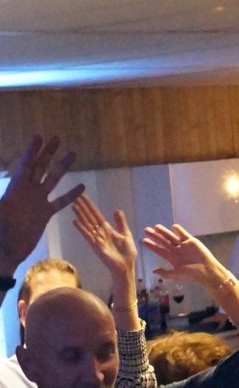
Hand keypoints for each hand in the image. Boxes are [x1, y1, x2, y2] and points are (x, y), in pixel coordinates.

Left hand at [0, 136, 84, 274]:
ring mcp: (37, 201)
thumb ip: (1, 206)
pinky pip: (60, 201)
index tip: (39, 137)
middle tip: (56, 138)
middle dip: (47, 152)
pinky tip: (81, 187)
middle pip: (39, 167)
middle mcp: (28, 191)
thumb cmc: (1, 233)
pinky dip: (70, 194)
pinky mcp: (45, 214)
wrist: (8, 249)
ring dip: (62, 167)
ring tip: (72, 154)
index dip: (31, 151)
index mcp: (16, 189)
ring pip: (52, 180)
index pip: (25, 165)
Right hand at [72, 196, 135, 278]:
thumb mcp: (126, 235)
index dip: (90, 206)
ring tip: (73, 206)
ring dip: (80, 215)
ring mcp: (97, 239)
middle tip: (75, 197)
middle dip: (83, 208)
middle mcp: (100, 233)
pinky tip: (75, 221)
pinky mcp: (96, 246)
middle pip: (89, 217)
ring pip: (87, 224)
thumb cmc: (127, 253)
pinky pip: (88, 236)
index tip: (83, 196)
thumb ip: (121, 223)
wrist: (127, 267)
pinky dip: (82, 228)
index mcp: (107, 229)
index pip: (96, 215)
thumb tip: (117, 210)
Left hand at [142, 223, 220, 285]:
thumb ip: (165, 273)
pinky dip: (179, 230)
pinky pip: (184, 234)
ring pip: (171, 236)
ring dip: (164, 231)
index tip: (144, 241)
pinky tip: (173, 226)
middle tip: (146, 230)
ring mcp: (184, 246)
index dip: (152, 246)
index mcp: (172, 258)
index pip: (159, 250)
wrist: (206, 270)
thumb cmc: (191, 274)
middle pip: (163, 242)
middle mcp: (177, 251)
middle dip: (155, 236)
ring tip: (156, 226)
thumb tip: (154, 271)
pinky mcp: (191, 241)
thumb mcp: (176, 275)